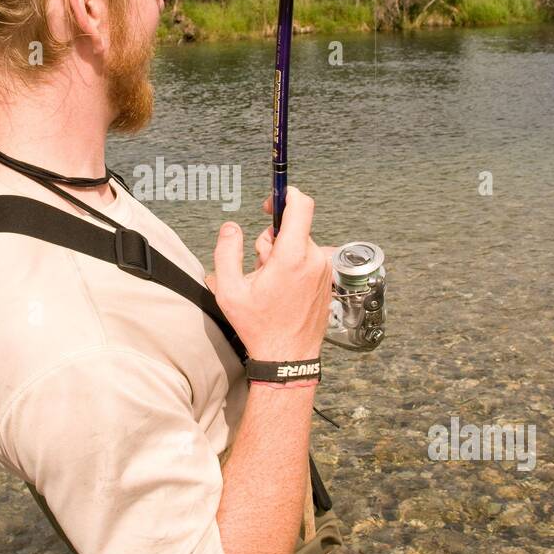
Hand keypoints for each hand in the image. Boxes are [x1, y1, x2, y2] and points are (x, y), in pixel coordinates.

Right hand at [206, 187, 331, 360]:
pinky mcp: (327, 281)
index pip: (301, 206)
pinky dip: (294, 266)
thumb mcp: (229, 290)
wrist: (288, 357)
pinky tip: (283, 290)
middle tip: (259, 267)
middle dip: (273, 240)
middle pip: (294, 229)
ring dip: (283, 255)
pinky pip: (308, 260)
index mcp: (292, 256)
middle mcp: (314, 259)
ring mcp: (323, 271)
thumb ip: (226, 251)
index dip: (286, 195)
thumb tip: (230, 228)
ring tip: (271, 284)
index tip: (273, 200)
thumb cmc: (260, 327)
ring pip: (300, 245)